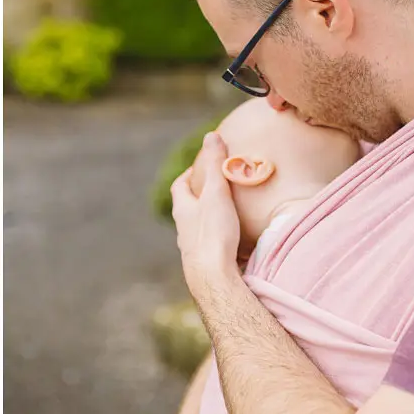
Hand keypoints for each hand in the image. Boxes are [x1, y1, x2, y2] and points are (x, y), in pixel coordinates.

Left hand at [171, 132, 244, 308]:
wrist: (213, 277)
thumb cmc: (213, 233)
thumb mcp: (216, 193)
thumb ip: (215, 166)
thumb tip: (211, 136)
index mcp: (183, 210)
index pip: (179, 187)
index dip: (188, 175)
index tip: (199, 167)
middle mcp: (183, 230)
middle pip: (187, 209)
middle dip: (199, 198)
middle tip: (216, 190)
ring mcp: (192, 249)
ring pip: (197, 229)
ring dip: (209, 220)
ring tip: (228, 215)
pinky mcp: (204, 264)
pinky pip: (211, 247)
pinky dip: (219, 240)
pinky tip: (233, 243)